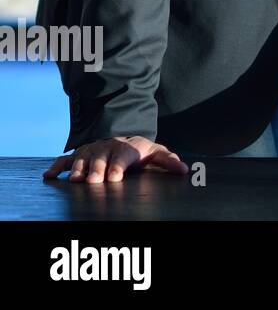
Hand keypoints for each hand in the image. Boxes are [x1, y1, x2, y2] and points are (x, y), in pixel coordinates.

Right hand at [44, 137, 187, 183]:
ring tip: (75, 181)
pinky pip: (64, 160)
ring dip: (77, 170)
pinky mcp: (77, 156)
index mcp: (124, 148)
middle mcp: (105, 148)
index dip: (117, 167)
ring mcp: (89, 151)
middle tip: (94, 182)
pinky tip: (49, 176)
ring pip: (81, 160)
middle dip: (96, 170)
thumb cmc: (139, 151)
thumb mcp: (154, 153)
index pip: (121, 157)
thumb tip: (185, 170)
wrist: (120, 139)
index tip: (114, 178)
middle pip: (99, 160)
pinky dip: (56, 167)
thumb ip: (168, 161)